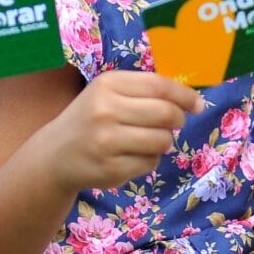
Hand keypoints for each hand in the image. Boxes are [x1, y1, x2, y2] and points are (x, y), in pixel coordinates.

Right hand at [32, 70, 204, 194]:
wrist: (55, 154)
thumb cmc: (91, 117)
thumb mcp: (108, 93)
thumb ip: (144, 90)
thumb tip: (191, 98)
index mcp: (108, 84)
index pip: (159, 86)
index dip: (185, 95)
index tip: (197, 104)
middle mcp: (105, 111)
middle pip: (165, 114)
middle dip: (178, 119)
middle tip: (175, 123)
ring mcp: (106, 142)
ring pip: (162, 141)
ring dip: (164, 141)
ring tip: (148, 139)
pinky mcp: (110, 169)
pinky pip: (150, 163)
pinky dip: (150, 159)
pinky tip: (132, 155)